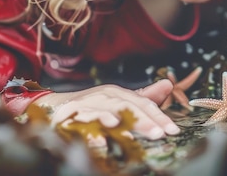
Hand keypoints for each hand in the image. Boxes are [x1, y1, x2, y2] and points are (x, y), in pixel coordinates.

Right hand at [34, 79, 179, 141]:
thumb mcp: (119, 100)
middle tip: (159, 134)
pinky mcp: (68, 117)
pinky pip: (80, 124)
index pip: (142, 103)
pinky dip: (91, 131)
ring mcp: (85, 106)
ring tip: (132, 134)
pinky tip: (101, 140)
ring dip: (119, 123)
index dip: (158, 117)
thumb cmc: (94, 106)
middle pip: (126, 106)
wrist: (54, 107)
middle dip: (143, 121)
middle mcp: (103, 97)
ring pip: (104, 113)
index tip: (172, 130)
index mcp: (117, 93)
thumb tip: (168, 85)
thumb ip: (144, 97)